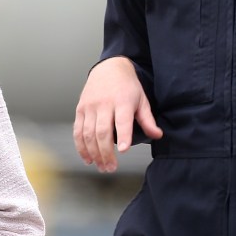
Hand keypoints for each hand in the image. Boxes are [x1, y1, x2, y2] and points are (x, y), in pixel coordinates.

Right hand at [73, 57, 162, 172]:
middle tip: (111, 168)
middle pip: (102, 132)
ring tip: (101, 166)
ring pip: (88, 134)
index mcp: (122, 101)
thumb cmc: (127, 86)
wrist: (109, 68)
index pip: (122, 120)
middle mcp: (104, 104)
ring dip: (93, 153)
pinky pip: (77, 131)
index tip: (124, 150)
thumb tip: (158, 135)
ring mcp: (90, 107)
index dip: (123, 136)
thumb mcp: (142, 100)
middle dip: (106, 153)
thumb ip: (148, 120)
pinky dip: (81, 146)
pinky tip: (88, 158)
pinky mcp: (80, 109)